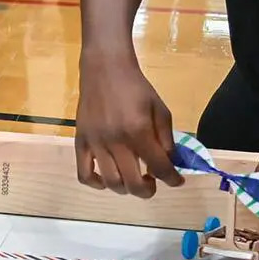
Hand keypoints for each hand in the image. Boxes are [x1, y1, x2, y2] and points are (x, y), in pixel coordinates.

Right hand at [74, 58, 181, 196]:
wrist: (105, 69)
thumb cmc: (136, 87)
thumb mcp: (160, 110)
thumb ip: (166, 139)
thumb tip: (168, 162)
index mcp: (139, 131)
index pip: (159, 168)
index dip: (172, 179)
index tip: (177, 181)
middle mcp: (115, 141)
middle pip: (133, 183)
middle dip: (148, 190)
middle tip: (153, 184)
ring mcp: (95, 143)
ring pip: (110, 182)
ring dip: (126, 188)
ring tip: (132, 179)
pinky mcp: (81, 142)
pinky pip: (83, 174)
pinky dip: (96, 184)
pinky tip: (107, 179)